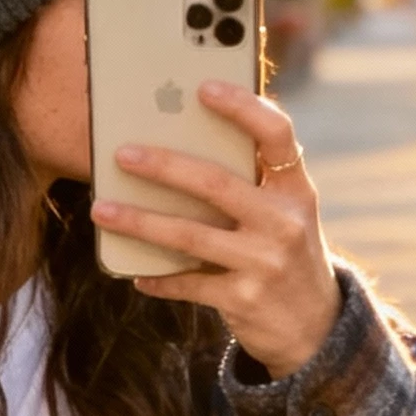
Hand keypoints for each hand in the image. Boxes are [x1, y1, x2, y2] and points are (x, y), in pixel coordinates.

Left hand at [91, 84, 340, 380]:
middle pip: (215, 183)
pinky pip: (188, 283)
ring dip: (141, 222)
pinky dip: (159, 278)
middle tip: (122, 153)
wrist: (314, 327)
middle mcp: (283, 223)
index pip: (276, 134)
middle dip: (163, 166)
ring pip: (190, 235)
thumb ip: (256, 182)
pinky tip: (135, 273)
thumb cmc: (287, 255)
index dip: (242, 107)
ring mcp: (263, 263)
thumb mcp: (287, 214)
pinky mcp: (242, 299)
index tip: (203, 87)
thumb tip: (185, 145)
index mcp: (296, 190)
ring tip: (102, 210)